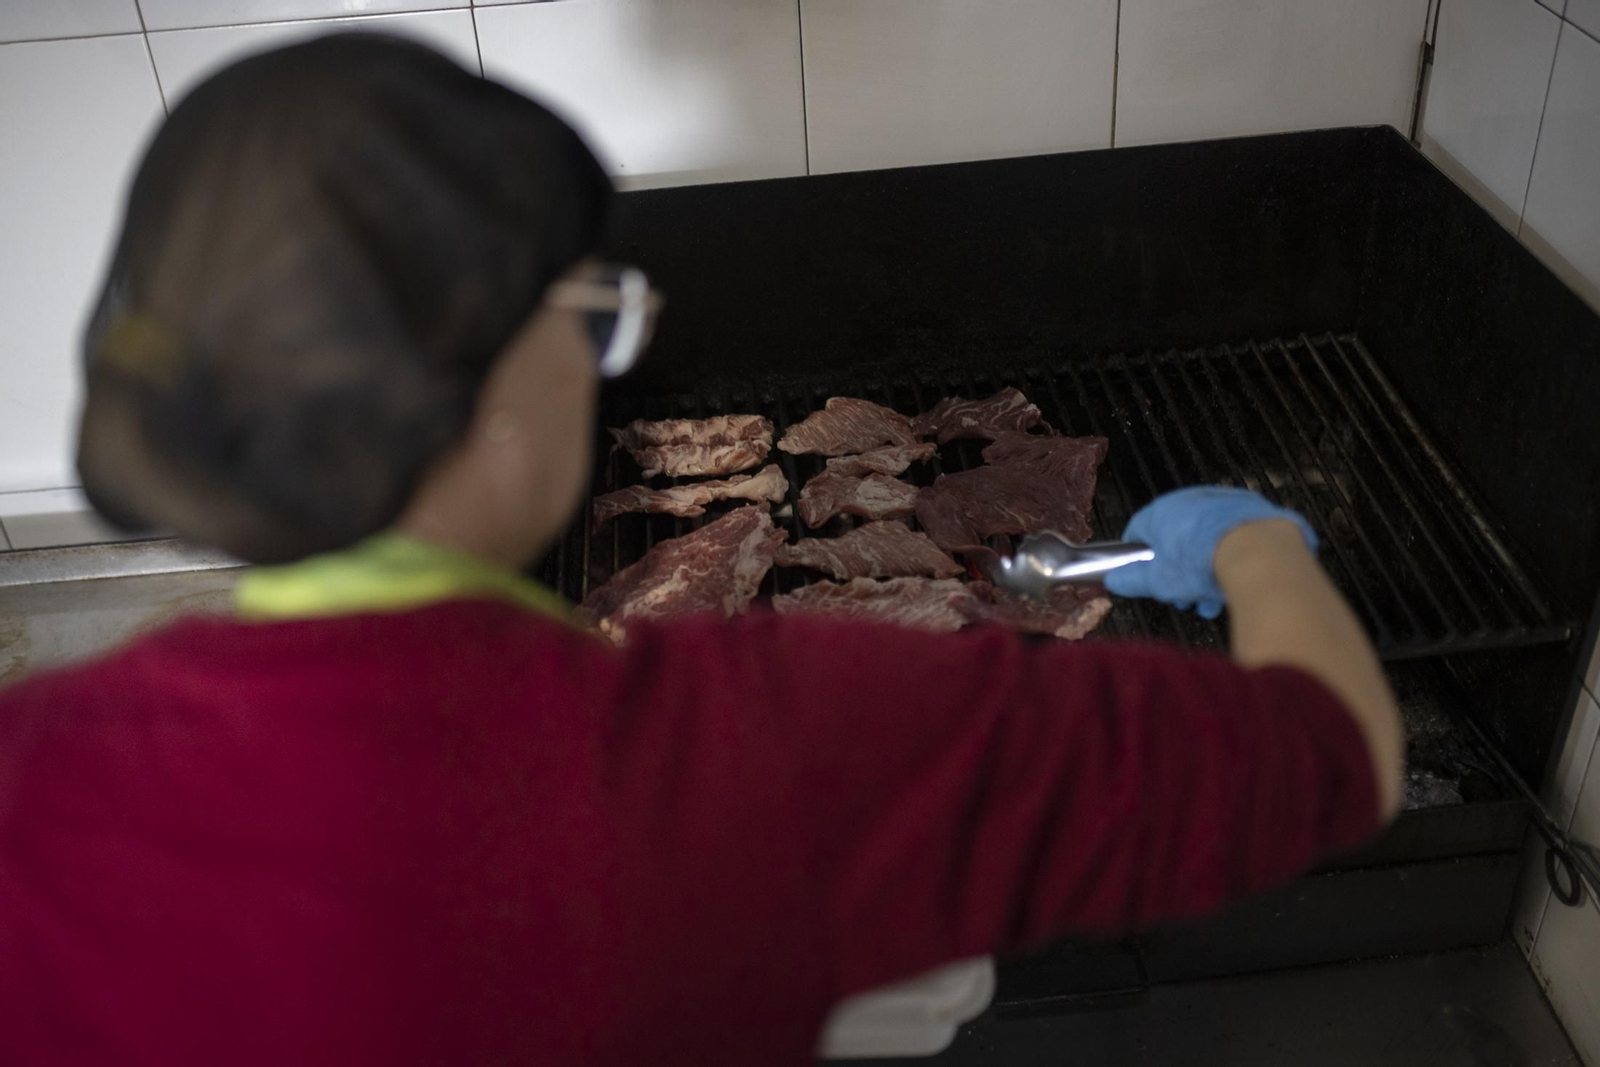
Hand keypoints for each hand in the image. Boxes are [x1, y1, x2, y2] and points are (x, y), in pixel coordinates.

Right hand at [1101, 487, 1316, 617]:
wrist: (1258, 554)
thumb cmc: (1200, 563)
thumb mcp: (1158, 581)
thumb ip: (1133, 580)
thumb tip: (1114, 581)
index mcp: (1162, 511)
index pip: (1139, 530)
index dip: (1138, 557)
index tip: (1143, 576)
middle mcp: (1192, 500)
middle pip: (1176, 538)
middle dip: (1177, 570)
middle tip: (1181, 596)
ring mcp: (1225, 503)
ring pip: (1207, 541)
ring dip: (1204, 571)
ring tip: (1209, 601)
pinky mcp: (1254, 511)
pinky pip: (1235, 537)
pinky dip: (1231, 560)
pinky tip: (1233, 587)